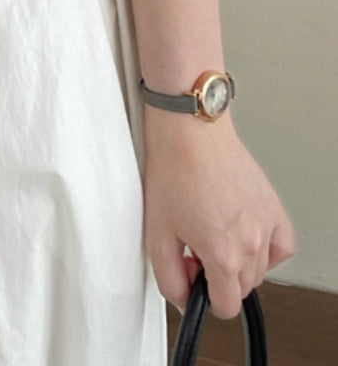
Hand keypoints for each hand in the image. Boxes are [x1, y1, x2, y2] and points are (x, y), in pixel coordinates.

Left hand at [141, 108, 296, 318]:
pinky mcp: (274, 207)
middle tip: (193, 246)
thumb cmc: (172, 170)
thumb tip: (184, 301)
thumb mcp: (156, 233)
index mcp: (223, 255)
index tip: (191, 273)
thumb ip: (170, 278)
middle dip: (217, 277)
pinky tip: (243, 234)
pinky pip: (281, 247)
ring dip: (238, 262)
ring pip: (259, 269)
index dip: (203, 296)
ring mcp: (267, 224)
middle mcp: (252, 243)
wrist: (189, 130)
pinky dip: (266, 249)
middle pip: (242, 288)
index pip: (226, 306)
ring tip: (212, 232)